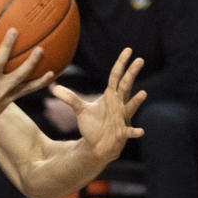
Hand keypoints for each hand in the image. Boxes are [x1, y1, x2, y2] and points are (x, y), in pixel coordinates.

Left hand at [50, 47, 145, 161]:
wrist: (97, 146)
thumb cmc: (93, 126)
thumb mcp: (80, 110)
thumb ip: (70, 98)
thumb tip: (54, 88)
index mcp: (111, 96)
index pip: (116, 76)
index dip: (121, 63)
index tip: (128, 50)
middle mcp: (119, 104)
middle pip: (126, 86)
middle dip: (132, 73)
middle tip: (140, 60)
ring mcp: (122, 118)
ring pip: (130, 107)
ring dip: (136, 101)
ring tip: (143, 93)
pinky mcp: (121, 133)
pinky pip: (129, 131)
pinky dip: (134, 131)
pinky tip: (140, 131)